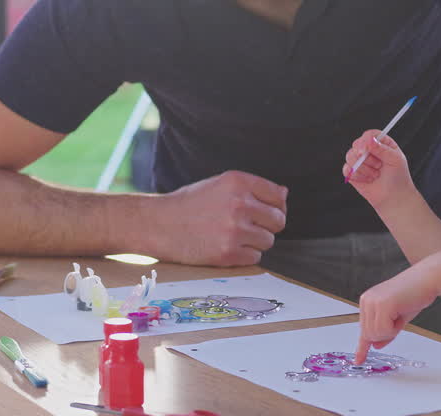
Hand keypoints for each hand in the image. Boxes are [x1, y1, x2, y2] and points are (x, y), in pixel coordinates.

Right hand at [150, 170, 286, 265]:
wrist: (157, 223)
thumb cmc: (188, 204)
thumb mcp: (219, 184)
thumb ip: (251, 189)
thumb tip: (284, 195)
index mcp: (238, 181)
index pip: (278, 196)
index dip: (274, 206)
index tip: (264, 212)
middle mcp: (239, 204)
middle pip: (278, 220)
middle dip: (267, 226)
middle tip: (248, 227)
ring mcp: (234, 229)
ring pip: (268, 241)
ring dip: (255, 242)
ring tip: (232, 237)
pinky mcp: (228, 253)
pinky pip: (255, 258)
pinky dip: (244, 256)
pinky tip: (225, 247)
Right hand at [342, 129, 412, 210]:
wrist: (393, 197)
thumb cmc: (398, 177)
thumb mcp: (395, 160)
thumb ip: (382, 149)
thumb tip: (369, 140)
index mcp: (380, 143)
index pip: (369, 135)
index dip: (366, 141)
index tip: (366, 150)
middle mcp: (369, 150)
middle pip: (357, 144)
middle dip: (366, 158)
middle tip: (378, 166)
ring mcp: (359, 160)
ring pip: (350, 156)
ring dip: (364, 168)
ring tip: (375, 174)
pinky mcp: (353, 172)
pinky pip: (347, 169)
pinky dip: (358, 176)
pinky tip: (368, 180)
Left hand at [354, 265, 436, 363]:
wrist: (427, 279)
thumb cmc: (415, 295)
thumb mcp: (397, 318)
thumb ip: (385, 332)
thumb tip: (375, 345)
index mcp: (368, 301)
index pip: (364, 328)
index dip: (362, 346)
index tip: (358, 360)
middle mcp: (367, 300)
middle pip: (369, 334)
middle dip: (386, 334)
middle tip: (398, 320)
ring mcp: (373, 301)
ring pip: (375, 334)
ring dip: (390, 331)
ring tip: (400, 314)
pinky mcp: (382, 304)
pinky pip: (383, 330)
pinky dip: (394, 329)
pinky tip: (400, 313)